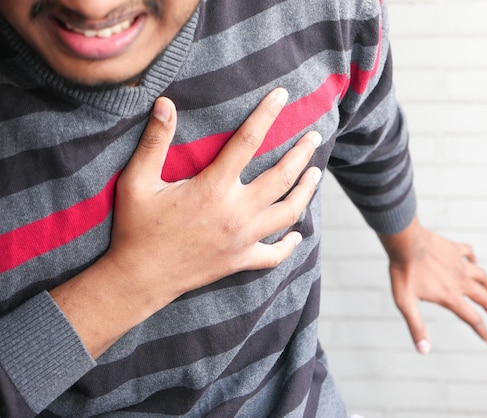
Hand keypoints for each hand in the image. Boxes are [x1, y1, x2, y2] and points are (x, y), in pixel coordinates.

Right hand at [108, 88, 320, 302]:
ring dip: (306, 192)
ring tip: (316, 174)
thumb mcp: (138, 181)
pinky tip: (297, 233)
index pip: (248, 141)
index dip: (267, 114)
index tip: (282, 95)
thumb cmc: (137, 228)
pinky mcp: (241, 261)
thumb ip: (154, 142)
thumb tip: (165, 103)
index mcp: (213, 188)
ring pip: (288, 212)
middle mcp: (236, 212)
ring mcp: (243, 239)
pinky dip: (289, 244)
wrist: (140, 278)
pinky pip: (275, 254)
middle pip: (282, 177)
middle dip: (302, 153)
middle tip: (314, 136)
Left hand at [378, 217, 486, 353]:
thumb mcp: (406, 303)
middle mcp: (460, 281)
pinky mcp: (453, 249)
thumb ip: (416, 327)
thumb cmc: (404, 273)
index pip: (471, 318)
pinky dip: (474, 258)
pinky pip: (469, 253)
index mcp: (450, 296)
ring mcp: (458, 263)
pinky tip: (474, 261)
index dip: (483, 331)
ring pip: (481, 275)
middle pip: (483, 298)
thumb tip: (423, 351)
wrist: (405, 243)